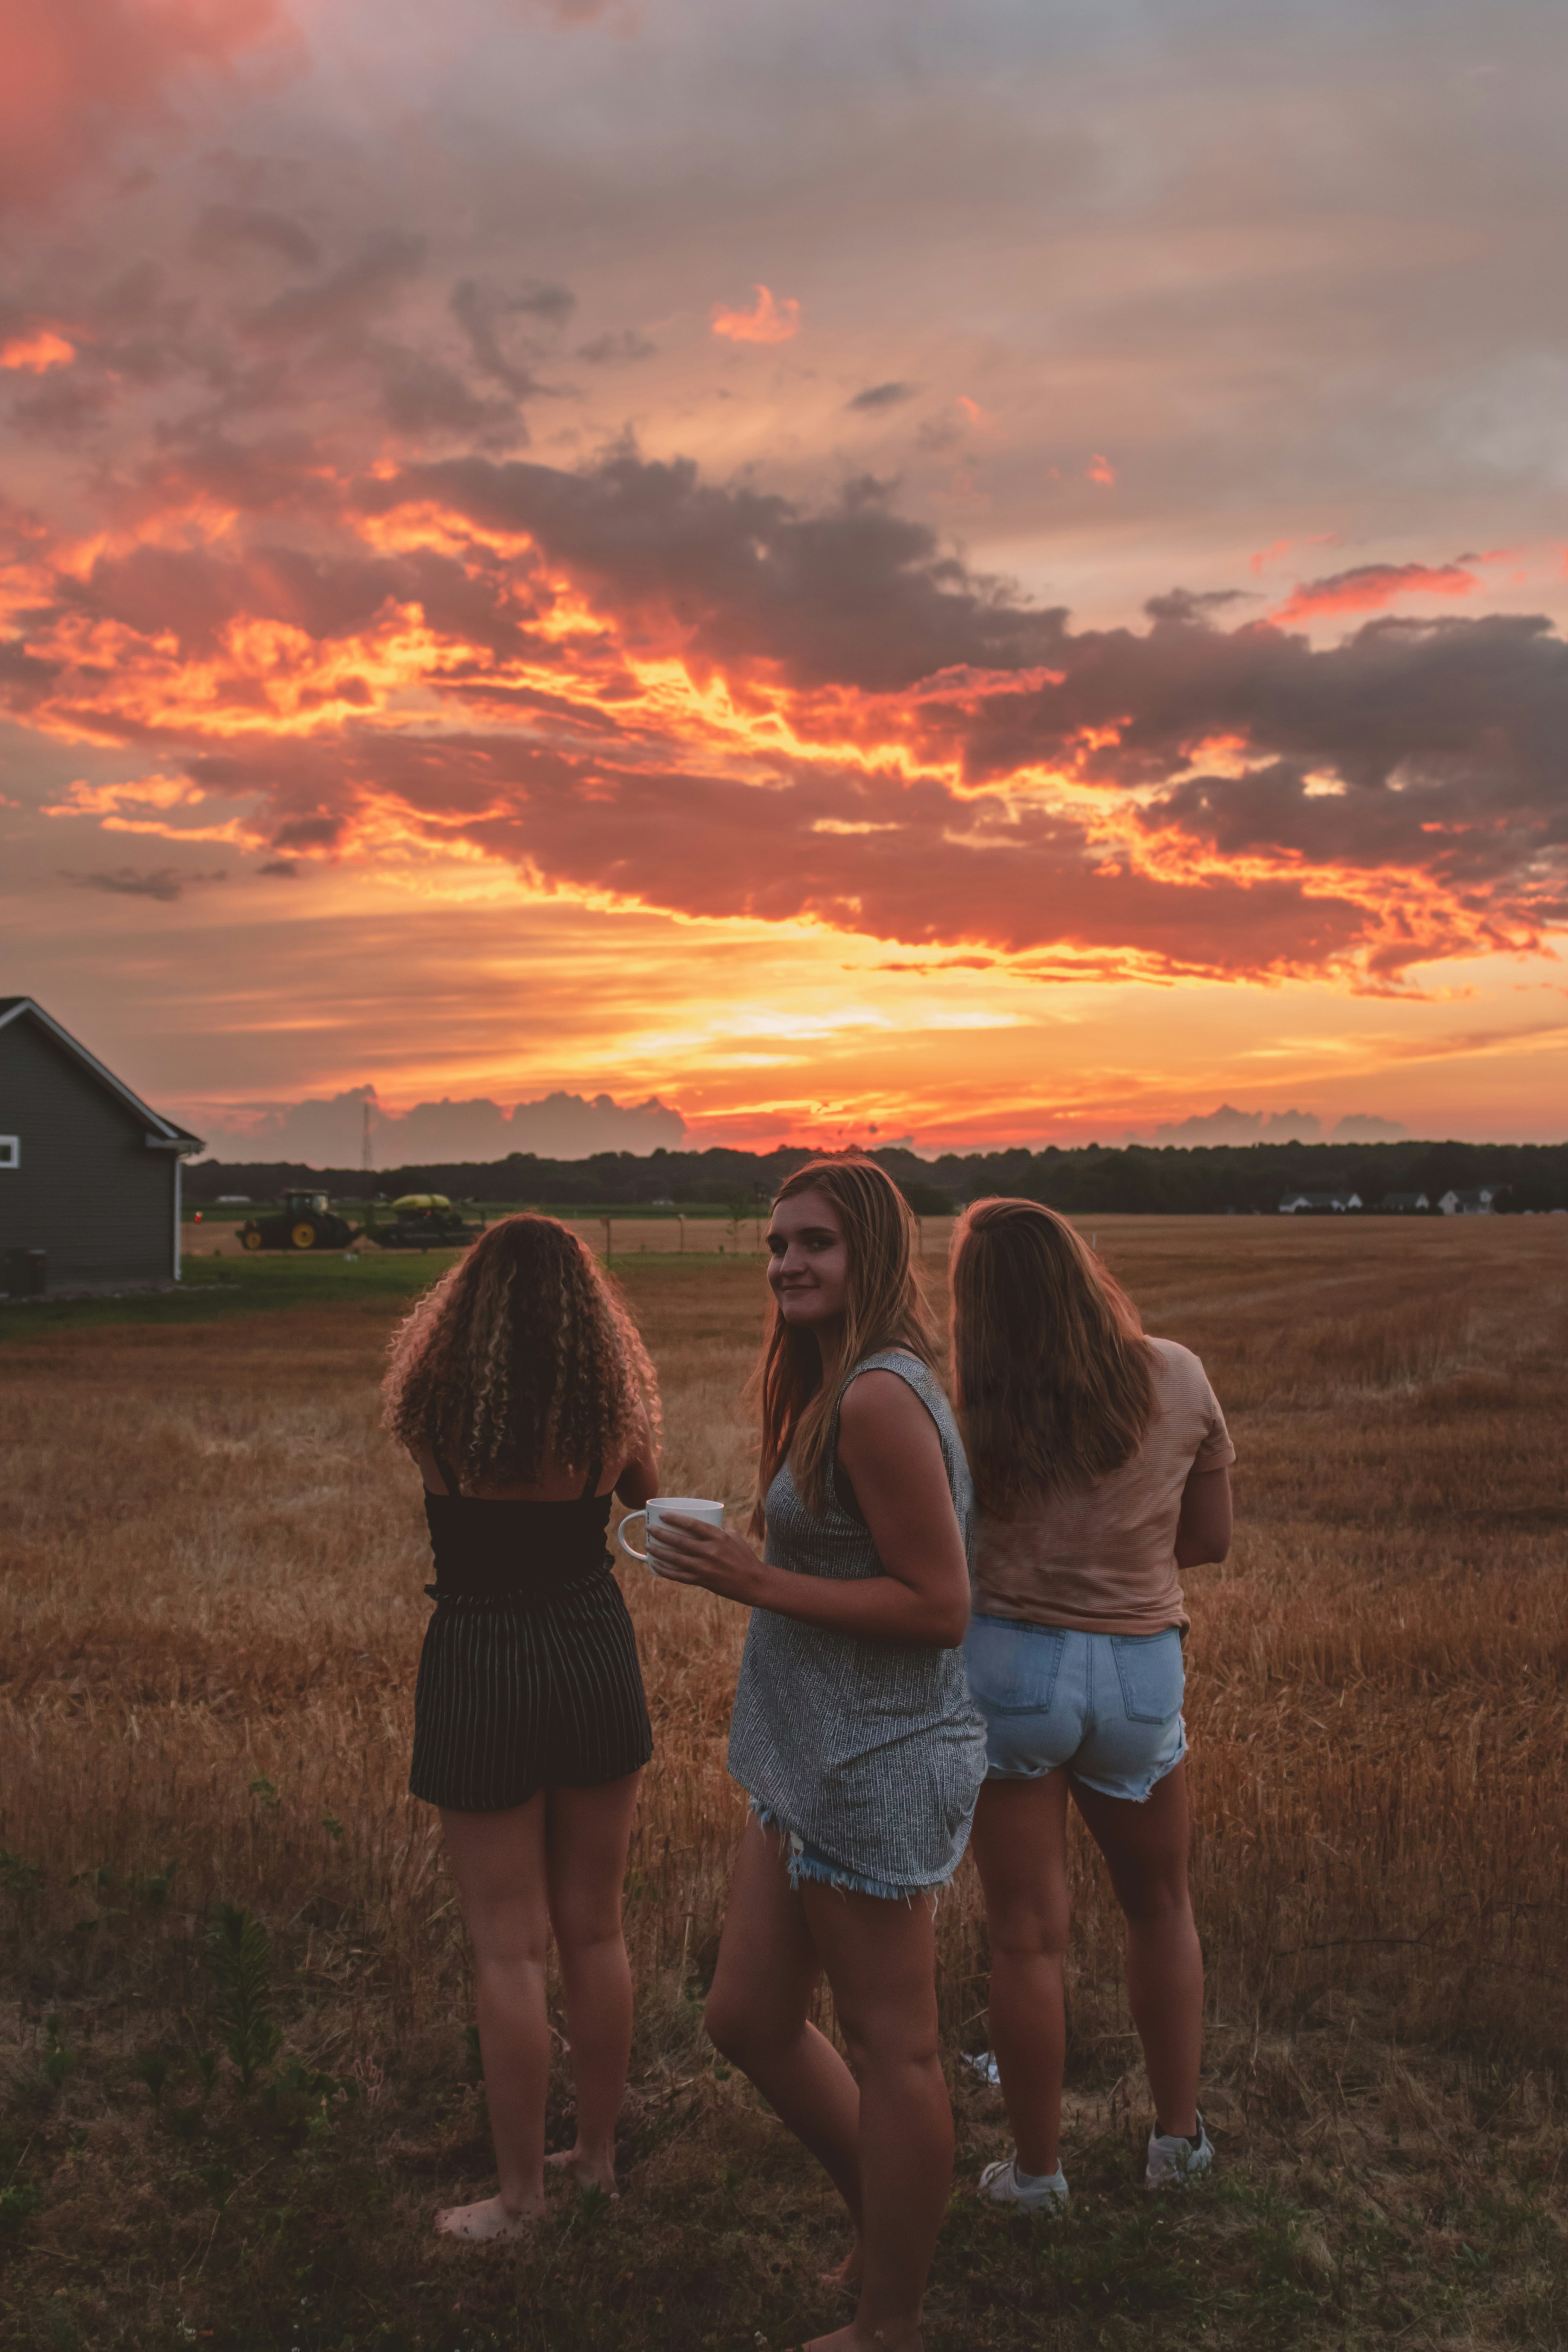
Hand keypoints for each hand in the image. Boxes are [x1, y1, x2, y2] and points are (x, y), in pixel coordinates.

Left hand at [646, 1513, 769, 1606]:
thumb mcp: (734, 1537)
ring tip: (648, 1545)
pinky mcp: (702, 1581)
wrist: (753, 1582)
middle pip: (679, 1541)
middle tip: (650, 1529)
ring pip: (675, 1559)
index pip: (692, 1524)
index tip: (663, 1516)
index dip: (675, 1519)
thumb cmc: (744, 1557)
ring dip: (659, 1552)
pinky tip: (655, 1565)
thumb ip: (719, 1528)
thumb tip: (706, 1519)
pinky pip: (678, 1576)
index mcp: (719, 1537)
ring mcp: (705, 1567)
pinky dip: (665, 1571)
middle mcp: (710, 1551)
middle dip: (661, 1534)